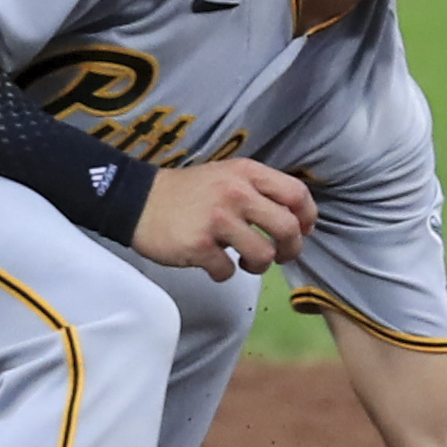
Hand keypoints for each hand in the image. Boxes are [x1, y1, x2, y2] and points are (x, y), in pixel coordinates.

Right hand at [132, 159, 314, 279]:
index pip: (297, 194)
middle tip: (280, 255)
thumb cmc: (190, 192)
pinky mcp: (200, 245)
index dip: (307, 217)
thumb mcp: (228, 176)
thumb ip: (261, 191)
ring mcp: (218, 219)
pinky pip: (228, 271)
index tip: (303, 230)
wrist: (138, 200)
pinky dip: (222, 272)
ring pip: (263, 255)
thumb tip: (299, 221)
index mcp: (247, 173)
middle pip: (288, 228)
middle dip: (291, 249)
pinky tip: (212, 262)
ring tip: (244, 260)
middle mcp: (236, 193)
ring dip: (258, 265)